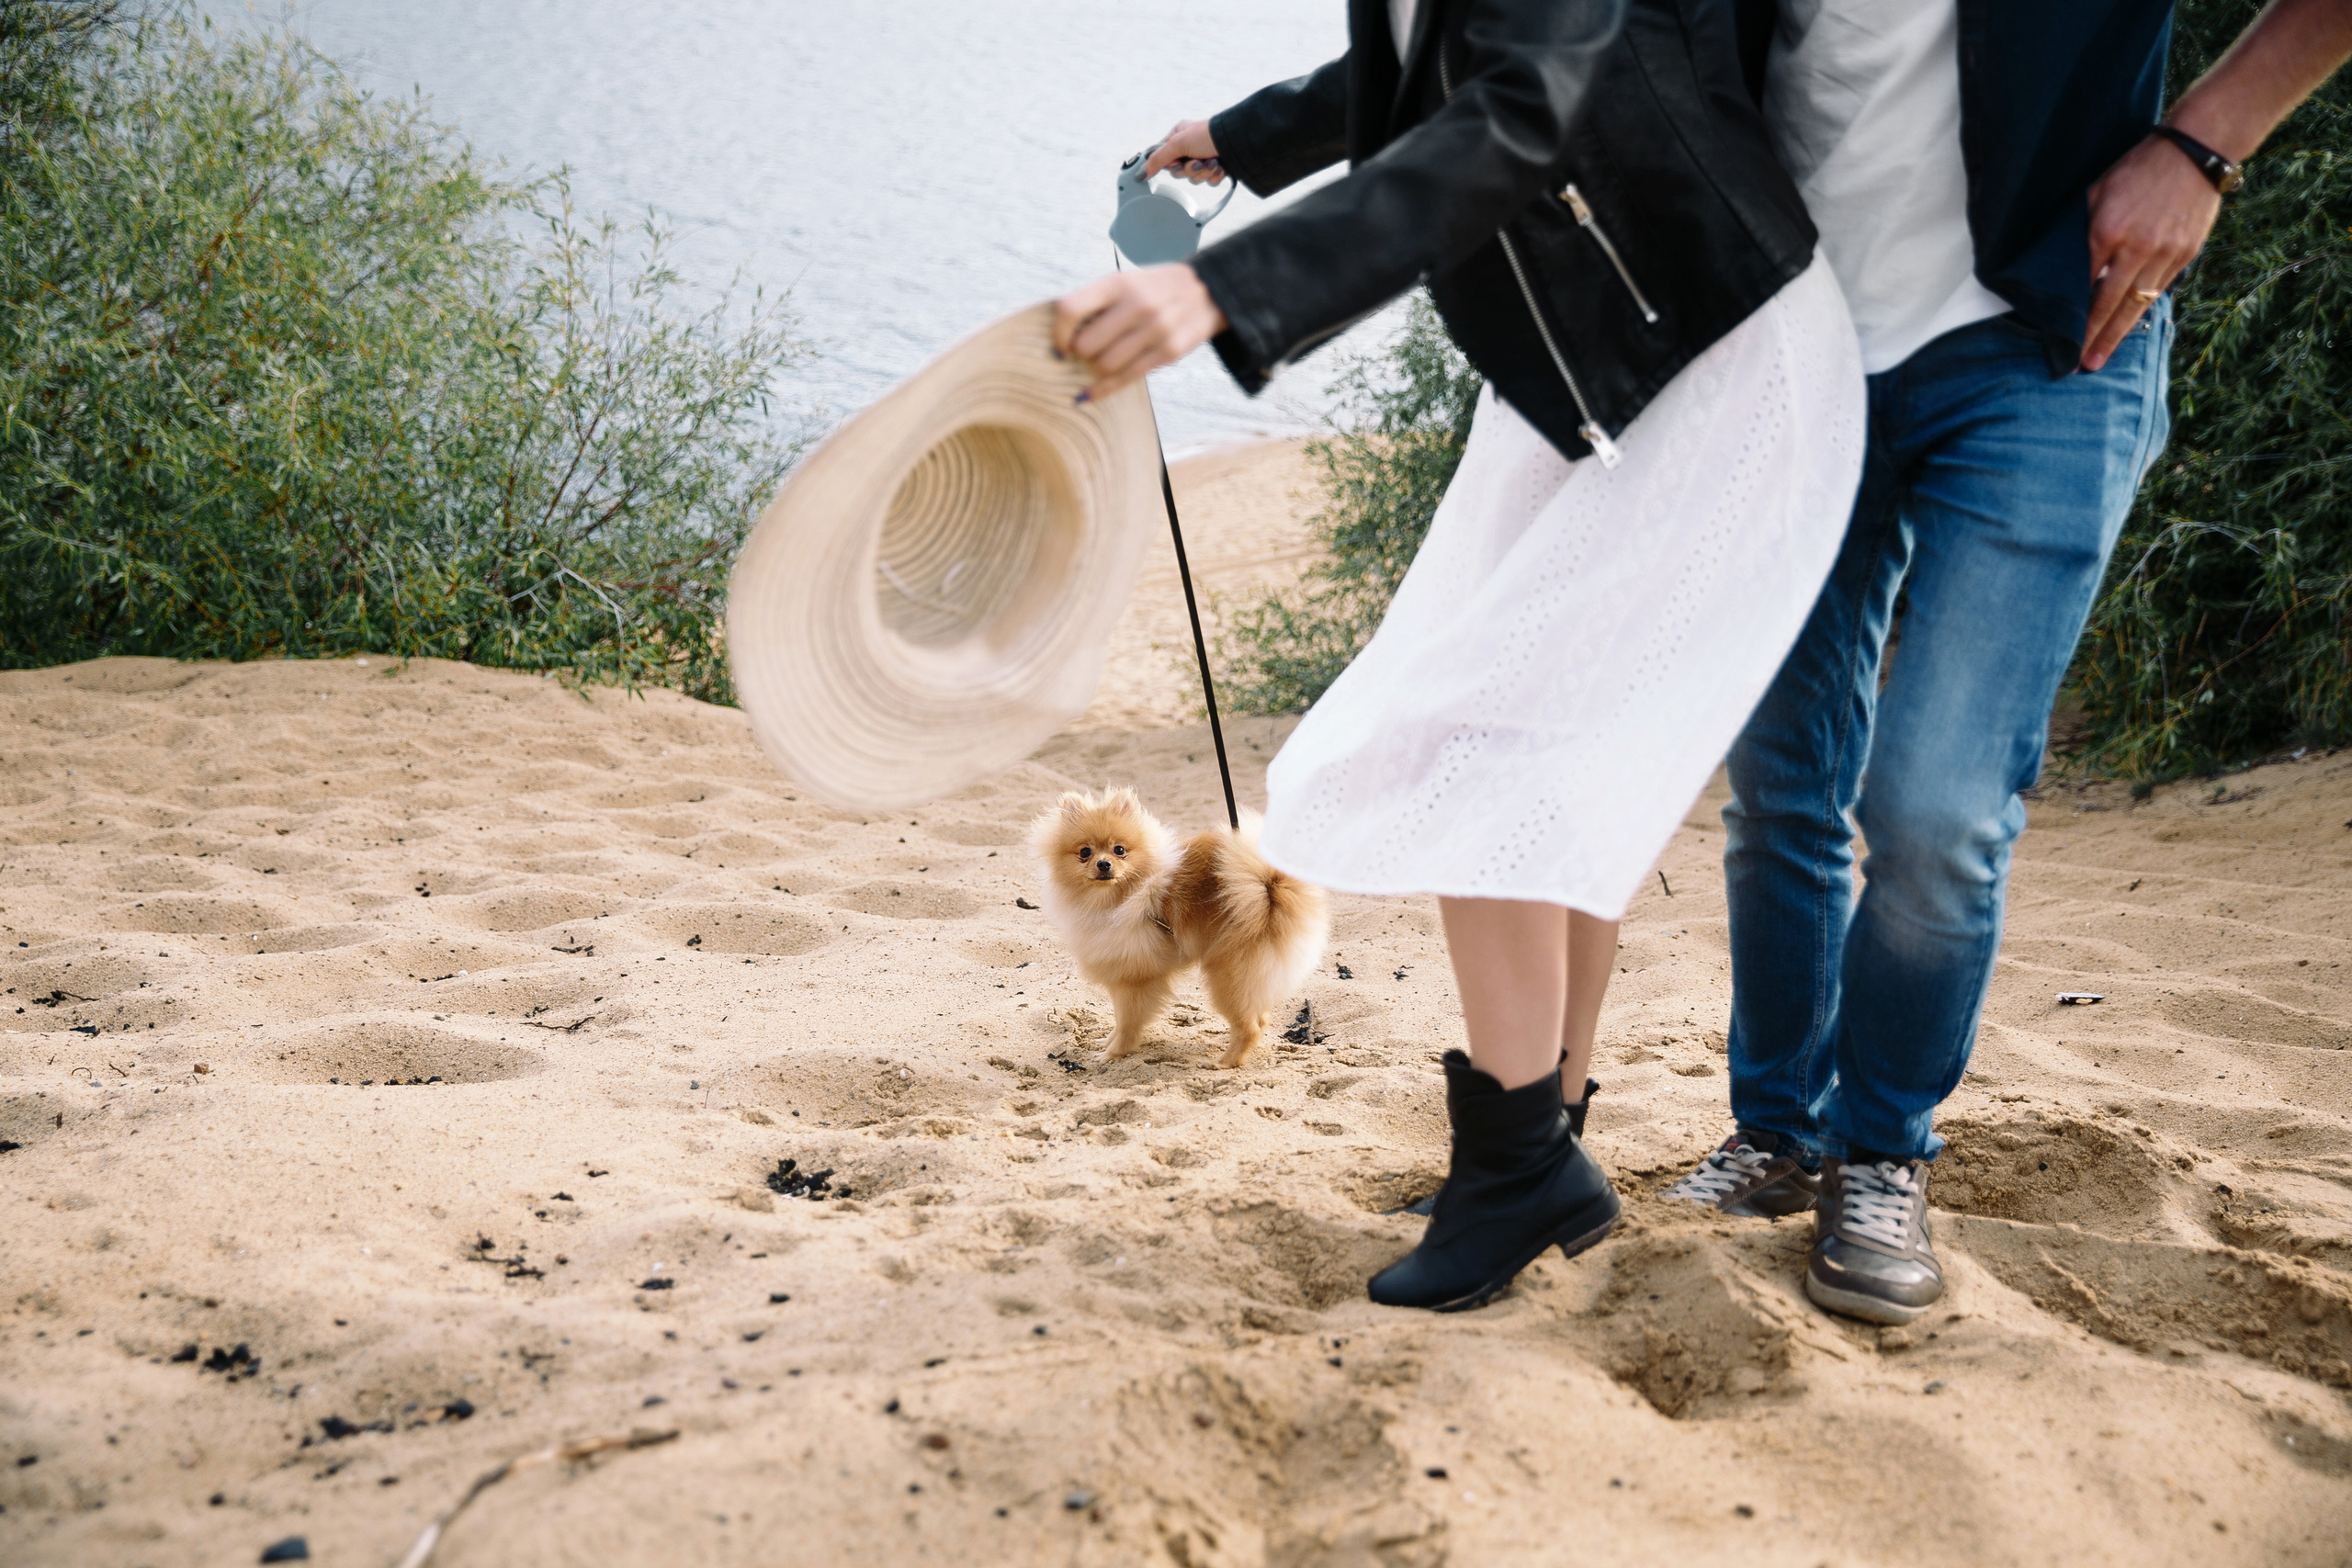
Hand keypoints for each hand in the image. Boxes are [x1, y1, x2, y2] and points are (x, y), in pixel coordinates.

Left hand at [1053, 264, 1228, 400]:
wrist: (1206, 291)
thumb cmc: (1151, 290)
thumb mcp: (1124, 282)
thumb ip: (1095, 303)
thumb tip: (1061, 340)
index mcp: (1118, 283)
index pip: (1071, 310)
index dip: (1058, 333)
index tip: (1060, 345)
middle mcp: (1137, 305)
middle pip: (1086, 345)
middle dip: (1080, 355)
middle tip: (1085, 354)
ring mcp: (1156, 330)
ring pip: (1105, 366)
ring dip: (1095, 370)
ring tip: (1099, 363)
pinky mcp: (1169, 352)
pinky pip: (1126, 378)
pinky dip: (1102, 390)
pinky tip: (1089, 394)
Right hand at [1143, 118, 1224, 185]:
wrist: (1236, 141)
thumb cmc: (1207, 134)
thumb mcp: (1177, 144)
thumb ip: (1158, 159)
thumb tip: (1140, 174)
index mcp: (1179, 136)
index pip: (1164, 158)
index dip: (1171, 165)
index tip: (1177, 163)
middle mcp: (1190, 147)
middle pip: (1180, 172)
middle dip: (1190, 170)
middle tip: (1197, 162)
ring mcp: (1204, 158)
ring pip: (1195, 178)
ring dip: (1204, 172)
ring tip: (1212, 162)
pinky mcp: (1216, 168)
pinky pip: (1209, 181)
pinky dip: (1214, 175)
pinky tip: (1220, 166)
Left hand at [2079, 133, 2222, 370]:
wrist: (2197, 152)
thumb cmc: (2138, 167)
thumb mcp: (2097, 191)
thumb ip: (2080, 227)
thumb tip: (2061, 261)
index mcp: (2106, 231)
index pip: (2081, 284)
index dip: (2068, 313)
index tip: (2055, 335)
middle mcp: (2135, 249)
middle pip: (2106, 305)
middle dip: (2090, 338)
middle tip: (2076, 366)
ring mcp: (2164, 254)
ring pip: (2135, 305)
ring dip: (2115, 334)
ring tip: (2098, 358)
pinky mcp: (2185, 255)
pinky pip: (2158, 290)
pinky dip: (2141, 309)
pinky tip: (2127, 325)